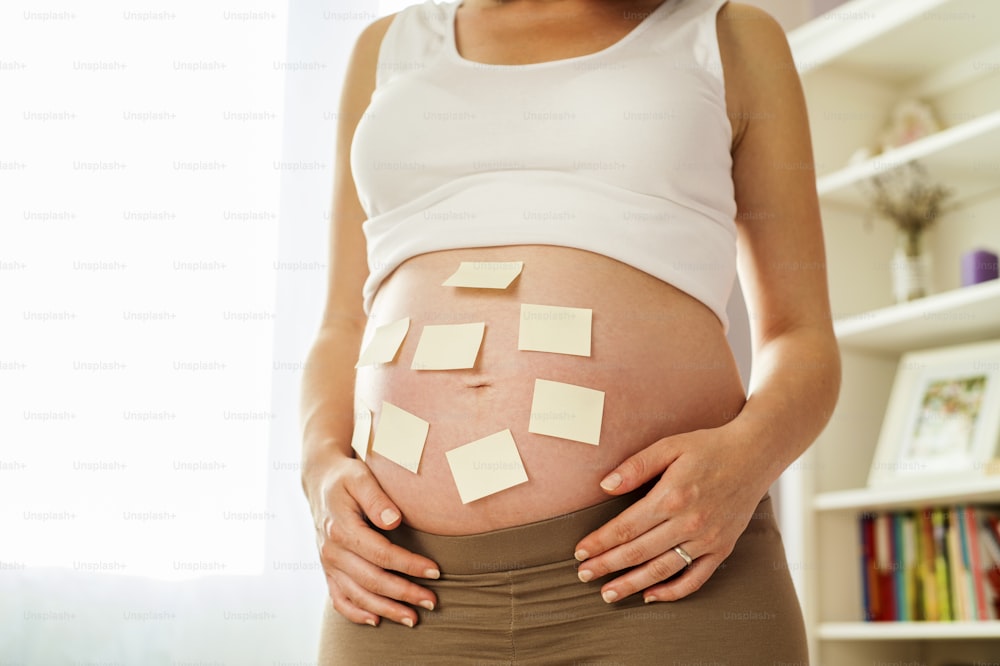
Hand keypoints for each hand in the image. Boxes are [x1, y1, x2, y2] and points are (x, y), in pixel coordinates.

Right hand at [308, 455, 439, 626]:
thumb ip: (376, 499)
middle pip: (371, 580)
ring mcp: (328, 563)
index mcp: (341, 528)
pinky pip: (338, 599)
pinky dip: (356, 613)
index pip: (380, 553)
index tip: (435, 571)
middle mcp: (332, 550)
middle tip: (432, 601)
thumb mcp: (360, 477)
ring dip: (386, 610)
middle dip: (404, 593)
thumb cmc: (346, 477)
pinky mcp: (328, 570)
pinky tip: (376, 621)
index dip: (408, 565)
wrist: (320, 481)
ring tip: (413, 618)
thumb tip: (394, 521)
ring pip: (357, 595)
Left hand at [573, 425, 768, 603]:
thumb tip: (605, 486)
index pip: (626, 527)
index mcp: (671, 496)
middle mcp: (689, 522)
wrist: (755, 454)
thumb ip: (636, 466)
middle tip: (583, 576)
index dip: (600, 542)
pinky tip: (650, 596)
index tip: (580, 552)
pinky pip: (695, 578)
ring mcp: (707, 539)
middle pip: (638, 552)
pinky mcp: (722, 548)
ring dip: (632, 584)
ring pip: (662, 570)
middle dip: (607, 566)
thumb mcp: (669, 446)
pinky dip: (673, 592)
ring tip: (608, 594)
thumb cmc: (709, 447)